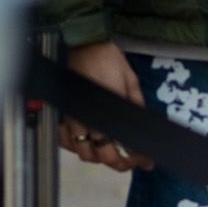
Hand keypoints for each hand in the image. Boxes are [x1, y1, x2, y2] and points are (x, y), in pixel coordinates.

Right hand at [61, 42, 151, 173]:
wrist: (81, 42)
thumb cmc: (106, 57)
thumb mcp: (129, 80)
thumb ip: (135, 104)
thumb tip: (142, 124)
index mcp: (106, 112)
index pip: (119, 147)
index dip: (134, 159)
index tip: (145, 162)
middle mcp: (86, 120)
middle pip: (99, 156)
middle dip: (117, 163)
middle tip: (129, 161)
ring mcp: (71, 119)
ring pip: (81, 152)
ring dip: (96, 156)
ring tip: (109, 152)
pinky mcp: (62, 113)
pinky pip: (64, 140)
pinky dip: (74, 147)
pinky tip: (85, 143)